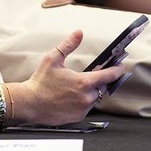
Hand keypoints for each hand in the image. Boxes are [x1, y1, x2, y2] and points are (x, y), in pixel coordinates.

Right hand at [10, 31, 128, 125]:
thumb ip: (68, 45)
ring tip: (73, 89)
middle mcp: (86, 97)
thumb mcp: (53, 59)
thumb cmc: (40, 82)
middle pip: (101, 88)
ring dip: (89, 93)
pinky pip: (86, 109)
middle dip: (97, 82)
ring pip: (94, 99)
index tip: (121, 67)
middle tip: (85, 78)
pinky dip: (82, 103)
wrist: (29, 103)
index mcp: (83, 82)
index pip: (108, 76)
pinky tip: (69, 98)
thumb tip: (78, 33)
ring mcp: (82, 109)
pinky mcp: (77, 117)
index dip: (116, 70)